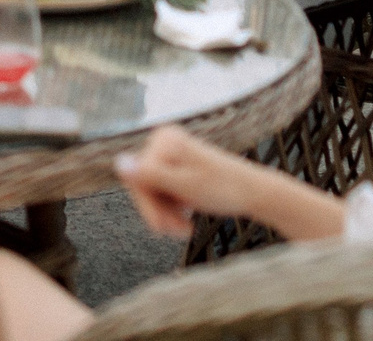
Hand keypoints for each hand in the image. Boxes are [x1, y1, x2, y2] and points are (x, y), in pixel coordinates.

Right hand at [115, 126, 255, 238]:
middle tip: (179, 233)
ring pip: (152, 192)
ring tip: (185, 229)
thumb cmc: (223, 188)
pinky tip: (186, 219)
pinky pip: (162, 192)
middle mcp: (164, 142)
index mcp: (163, 139)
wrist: (254, 194)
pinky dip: (172, 209)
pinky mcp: (177, 168)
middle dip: (158, 212)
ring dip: (166, 214)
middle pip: (143, 185)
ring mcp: (171, 155)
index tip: (165, 227)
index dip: (147, 205)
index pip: (136, 177)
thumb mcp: (183, 185)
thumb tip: (118, 162)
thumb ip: (150, 175)